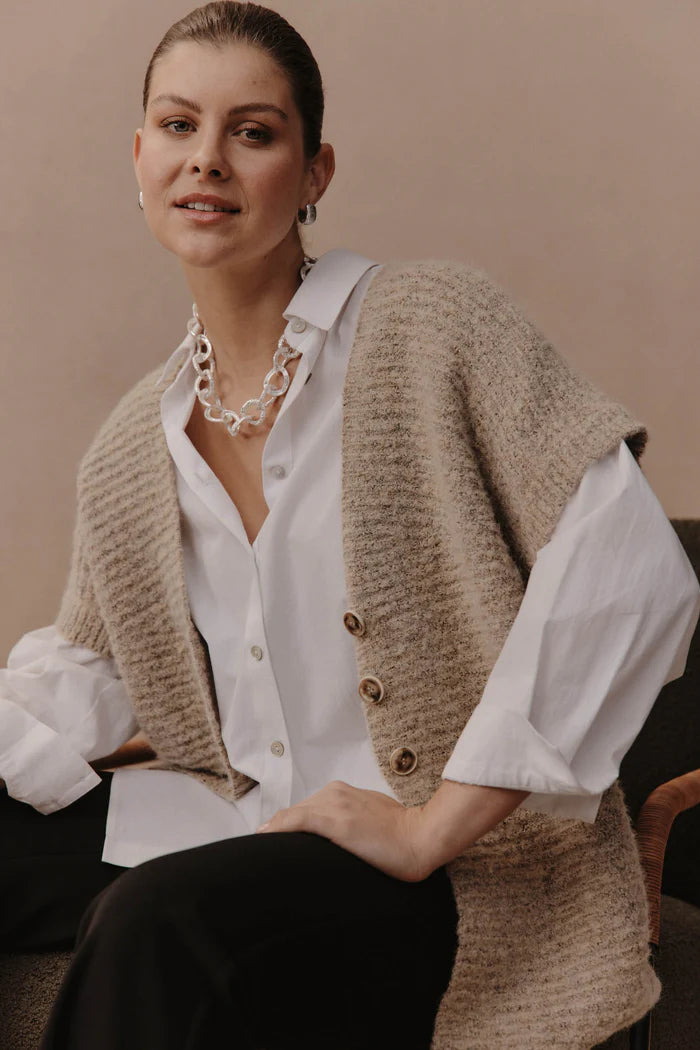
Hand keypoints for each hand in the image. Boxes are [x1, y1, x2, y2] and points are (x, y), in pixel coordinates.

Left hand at [256, 780, 429, 881]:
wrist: (422, 837)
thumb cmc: (401, 833)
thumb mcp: (370, 818)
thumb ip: (349, 819)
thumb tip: (337, 837)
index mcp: (342, 792)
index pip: (305, 809)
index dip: (287, 826)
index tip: (274, 842)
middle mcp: (335, 793)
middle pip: (296, 813)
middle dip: (281, 831)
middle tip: (265, 852)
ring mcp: (334, 805)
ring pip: (292, 817)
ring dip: (277, 832)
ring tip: (262, 852)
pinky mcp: (335, 821)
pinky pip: (297, 820)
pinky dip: (278, 828)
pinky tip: (265, 837)